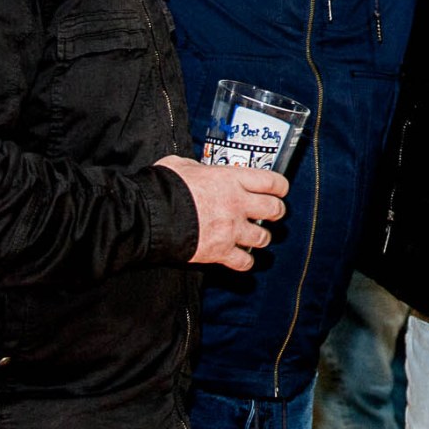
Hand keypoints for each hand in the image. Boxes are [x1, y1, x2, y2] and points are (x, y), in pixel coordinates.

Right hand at [156, 155, 287, 271]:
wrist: (149, 216)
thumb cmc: (164, 187)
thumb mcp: (181, 165)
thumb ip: (197, 168)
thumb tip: (197, 170)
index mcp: (231, 179)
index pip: (272, 182)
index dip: (280, 187)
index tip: (279, 190)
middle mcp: (237, 204)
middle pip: (275, 210)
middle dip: (276, 212)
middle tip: (271, 214)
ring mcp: (231, 229)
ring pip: (263, 238)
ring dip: (261, 238)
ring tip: (255, 237)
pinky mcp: (220, 252)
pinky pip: (244, 262)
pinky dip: (245, 262)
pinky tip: (241, 258)